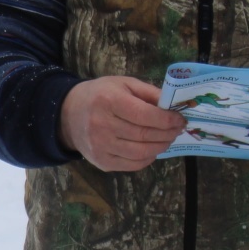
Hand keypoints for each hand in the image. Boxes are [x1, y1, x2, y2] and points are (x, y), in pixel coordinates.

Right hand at [59, 76, 185, 171]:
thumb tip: (174, 105)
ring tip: (168, 139)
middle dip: (168, 133)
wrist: (68, 114)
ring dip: (161, 147)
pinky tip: (152, 149)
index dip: (167, 119)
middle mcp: (102, 125)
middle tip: (178, 129)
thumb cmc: (100, 95)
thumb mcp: (123, 84)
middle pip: (145, 135)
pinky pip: (133, 165)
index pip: (145, 115)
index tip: (180, 119)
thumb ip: (149, 93)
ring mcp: (101, 147)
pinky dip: (148, 158)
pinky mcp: (102, 162)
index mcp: (109, 101)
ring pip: (141, 153)